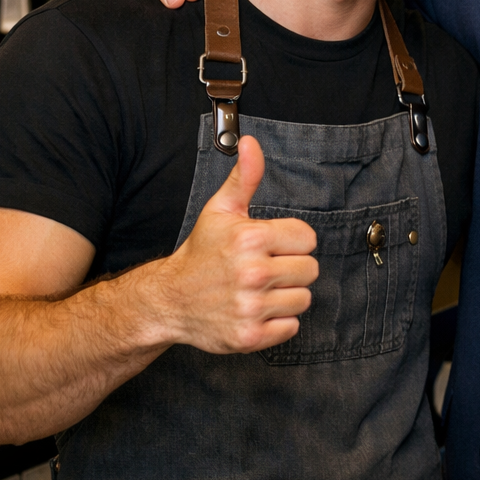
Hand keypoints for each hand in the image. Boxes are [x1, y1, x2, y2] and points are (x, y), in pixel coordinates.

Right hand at [143, 137, 317, 353]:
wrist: (168, 301)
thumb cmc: (201, 253)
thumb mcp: (221, 211)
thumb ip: (244, 177)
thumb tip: (251, 142)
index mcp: (250, 239)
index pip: (308, 239)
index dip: (290, 242)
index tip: (268, 246)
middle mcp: (252, 274)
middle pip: (311, 270)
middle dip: (291, 268)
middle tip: (264, 269)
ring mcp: (250, 307)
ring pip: (304, 299)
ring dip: (286, 296)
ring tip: (259, 290)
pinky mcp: (250, 337)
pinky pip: (292, 327)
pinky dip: (278, 323)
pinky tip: (256, 311)